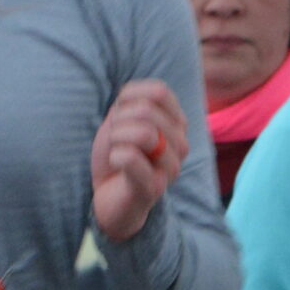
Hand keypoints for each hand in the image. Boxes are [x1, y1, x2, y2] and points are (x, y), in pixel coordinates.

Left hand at [91, 80, 187, 242]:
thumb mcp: (121, 119)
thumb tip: (138, 92)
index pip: (159, 92)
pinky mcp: (154, 188)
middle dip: (119, 121)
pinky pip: (130, 157)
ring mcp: (171, 167)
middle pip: (146, 111)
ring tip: (116, 152)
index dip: (129, 98)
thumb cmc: (117, 154)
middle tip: (115, 140)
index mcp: (176, 124)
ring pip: (143, 133)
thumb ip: (131, 100)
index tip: (120, 116)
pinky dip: (114, 156)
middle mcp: (181, 144)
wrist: (108, 197)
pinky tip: (117, 166)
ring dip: (116, 139)